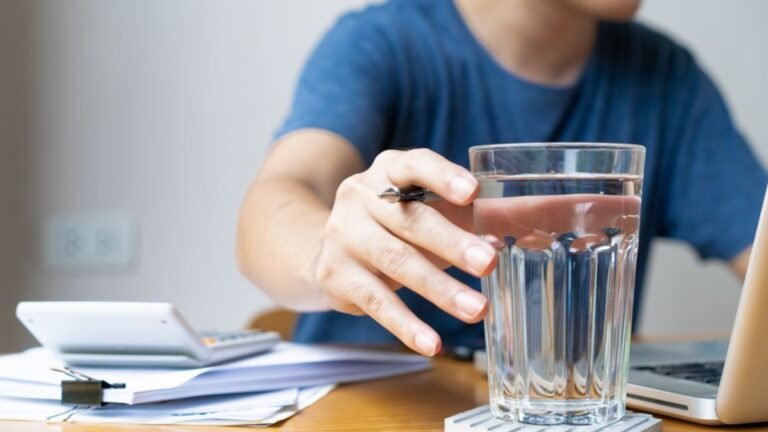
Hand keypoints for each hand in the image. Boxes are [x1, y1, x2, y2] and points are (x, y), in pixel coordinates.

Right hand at [313, 149, 496, 355]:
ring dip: (438, 288)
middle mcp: (360, 196)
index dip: (443, 176)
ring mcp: (344, 235)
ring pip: (396, 262)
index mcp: (388, 169)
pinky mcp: (334, 274)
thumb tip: (554, 214)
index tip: (472, 192)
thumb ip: (484, 211)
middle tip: (488, 263)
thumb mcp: (433, 208)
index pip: (415, 164)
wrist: (327, 246)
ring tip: (477, 310)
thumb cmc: (398, 223)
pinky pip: (375, 301)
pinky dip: (406, 324)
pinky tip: (433, 343)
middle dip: (451, 243)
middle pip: (410, 220)